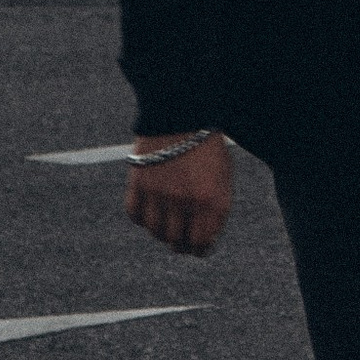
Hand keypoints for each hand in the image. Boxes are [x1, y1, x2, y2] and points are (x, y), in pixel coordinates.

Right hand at [124, 132, 234, 256]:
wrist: (182, 111)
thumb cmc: (206, 146)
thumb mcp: (223, 176)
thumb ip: (216, 209)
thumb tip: (205, 240)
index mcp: (212, 200)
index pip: (200, 243)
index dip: (199, 249)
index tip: (198, 247)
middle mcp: (185, 201)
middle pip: (176, 241)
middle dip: (180, 244)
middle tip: (181, 240)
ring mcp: (160, 193)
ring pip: (155, 232)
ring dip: (161, 232)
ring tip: (167, 224)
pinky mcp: (139, 182)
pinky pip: (136, 215)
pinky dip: (142, 218)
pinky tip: (151, 211)